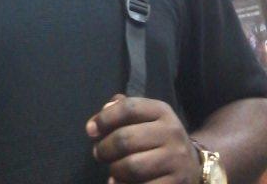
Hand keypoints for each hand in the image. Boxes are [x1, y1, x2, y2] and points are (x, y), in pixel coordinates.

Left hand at [85, 94, 200, 183]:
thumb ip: (122, 110)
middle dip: (105, 148)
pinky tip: (121, 183)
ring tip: (112, 170)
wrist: (192, 165)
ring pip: (132, 166)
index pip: (128, 108)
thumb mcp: (146, 117)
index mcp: (162, 111)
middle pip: (126, 139)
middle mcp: (172, 132)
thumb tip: (101, 115)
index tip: (90, 130)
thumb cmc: (157, 137)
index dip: (104, 118)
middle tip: (98, 154)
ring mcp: (176, 160)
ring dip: (114, 170)